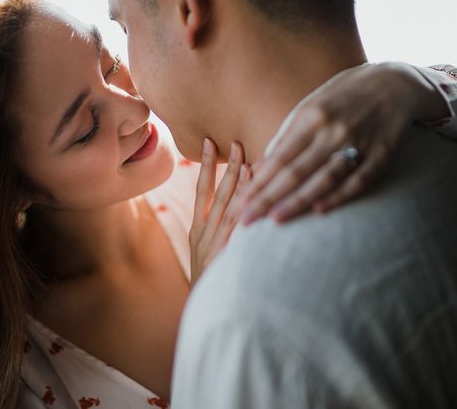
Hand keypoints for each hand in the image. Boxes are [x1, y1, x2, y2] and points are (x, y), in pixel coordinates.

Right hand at [190, 139, 251, 283]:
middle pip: (217, 194)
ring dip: (241, 185)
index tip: (210, 142)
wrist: (206, 315)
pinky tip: (260, 199)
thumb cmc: (211, 285)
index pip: (201, 190)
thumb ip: (215, 234)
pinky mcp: (226, 259)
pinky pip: (239, 232)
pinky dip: (248, 214)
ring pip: (230, 210)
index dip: (206, 165)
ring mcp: (215, 247)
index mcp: (196, 231)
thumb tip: (235, 208)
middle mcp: (204, 234)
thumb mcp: (204, 257)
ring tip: (252, 163)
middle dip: (227, 167)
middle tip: (236, 142)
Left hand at [240, 62, 447, 223]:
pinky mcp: (382, 154)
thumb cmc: (342, 97)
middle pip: (296, 171)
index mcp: (311, 116)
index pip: (279, 157)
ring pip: (324, 178)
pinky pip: (358, 180)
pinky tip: (319, 211)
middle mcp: (333, 130)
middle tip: (247, 219)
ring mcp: (359, 142)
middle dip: (269, 197)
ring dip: (299, 201)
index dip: (259, 182)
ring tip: (276, 220)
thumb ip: (288, 136)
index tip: (241, 202)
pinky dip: (339, 196)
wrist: (393, 84)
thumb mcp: (311, 106)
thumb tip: (263, 166)